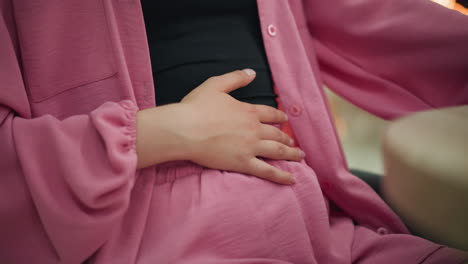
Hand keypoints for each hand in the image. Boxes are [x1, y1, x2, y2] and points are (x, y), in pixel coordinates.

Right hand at [177, 69, 302, 183]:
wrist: (185, 130)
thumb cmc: (196, 107)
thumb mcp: (215, 85)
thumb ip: (235, 78)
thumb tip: (252, 72)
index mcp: (248, 111)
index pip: (270, 114)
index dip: (279, 116)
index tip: (285, 120)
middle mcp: (254, 129)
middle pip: (276, 133)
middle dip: (287, 137)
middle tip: (294, 142)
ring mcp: (250, 147)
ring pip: (277, 151)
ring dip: (291, 153)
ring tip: (300, 156)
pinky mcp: (243, 163)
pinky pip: (267, 171)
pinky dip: (281, 175)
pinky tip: (292, 179)